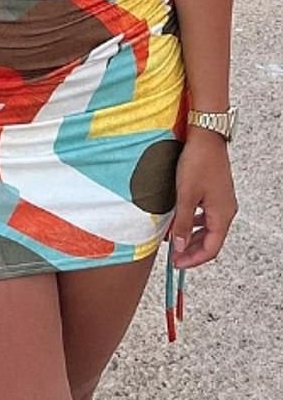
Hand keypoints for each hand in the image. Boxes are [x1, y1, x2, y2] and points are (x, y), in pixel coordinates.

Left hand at [170, 129, 237, 268]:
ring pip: (208, 228)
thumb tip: (179, 245)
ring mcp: (222, 201)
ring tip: (173, 238)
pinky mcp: (216, 192)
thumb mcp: (185, 195)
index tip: (177, 263)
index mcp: (222, 215)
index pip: (211, 249)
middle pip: (211, 240)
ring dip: (191, 236)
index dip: (193, 259)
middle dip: (191, 250)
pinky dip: (193, 222)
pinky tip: (180, 219)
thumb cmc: (198, 162)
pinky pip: (206, 215)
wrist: (206, 136)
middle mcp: (226, 210)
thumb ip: (182, 223)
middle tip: (174, 256)